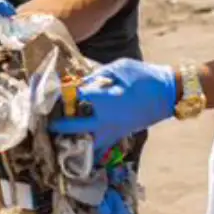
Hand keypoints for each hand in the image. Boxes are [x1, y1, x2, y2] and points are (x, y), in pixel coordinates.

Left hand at [47, 58, 177, 155]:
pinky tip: (77, 143)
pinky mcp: (119, 135)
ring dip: (72, 139)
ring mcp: (114, 130)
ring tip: (58, 134)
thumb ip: (98, 75)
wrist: (167, 94)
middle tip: (46, 121)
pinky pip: (99, 146)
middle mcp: (108, 118)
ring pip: (87, 142)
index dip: (60, 97)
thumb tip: (80, 83)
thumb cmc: (144, 76)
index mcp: (108, 99)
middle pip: (76, 127)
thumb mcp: (119, 67)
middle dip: (59, 125)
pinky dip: (87, 146)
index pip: (76, 100)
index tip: (47, 93)